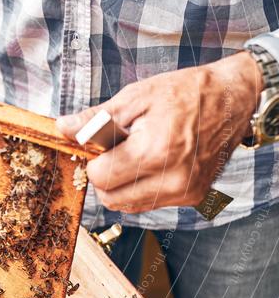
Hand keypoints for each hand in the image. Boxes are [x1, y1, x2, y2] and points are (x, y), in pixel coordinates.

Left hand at [56, 52, 262, 212]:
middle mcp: (173, 180)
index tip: (99, 145)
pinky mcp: (192, 197)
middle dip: (105, 175)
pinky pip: (148, 202)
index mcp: (156, 152)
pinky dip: (141, 187)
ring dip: (122, 184)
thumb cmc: (185, 92)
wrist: (234, 98)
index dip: (93, 160)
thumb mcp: (136, 97)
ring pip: (128, 205)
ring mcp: (185, 192)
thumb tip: (63, 128)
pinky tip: (152, 163)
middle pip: (110, 198)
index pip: (100, 178)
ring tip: (137, 154)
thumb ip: (95, 118)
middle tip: (116, 150)